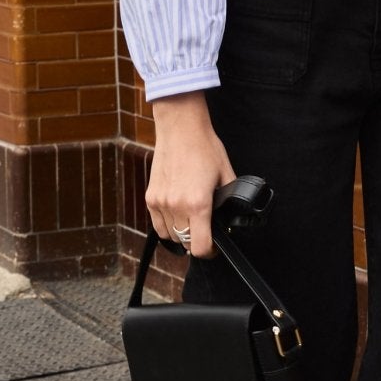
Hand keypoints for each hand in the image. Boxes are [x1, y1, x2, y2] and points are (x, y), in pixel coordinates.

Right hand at [147, 93, 234, 256]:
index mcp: (198, 204)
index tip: (215, 247)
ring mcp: (160, 203)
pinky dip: (168, 226)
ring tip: (192, 221)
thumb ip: (229, 200)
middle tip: (206, 231)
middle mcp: (176, 206)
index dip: (210, 252)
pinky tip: (177, 215)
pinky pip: (158, 225)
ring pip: (170, 237)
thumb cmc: (205, 148)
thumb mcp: (227, 175)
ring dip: (182, 234)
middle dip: (197, 241)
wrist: (180, 128)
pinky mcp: (150, 197)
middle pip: (185, 244)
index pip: (199, 247)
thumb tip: (230, 218)